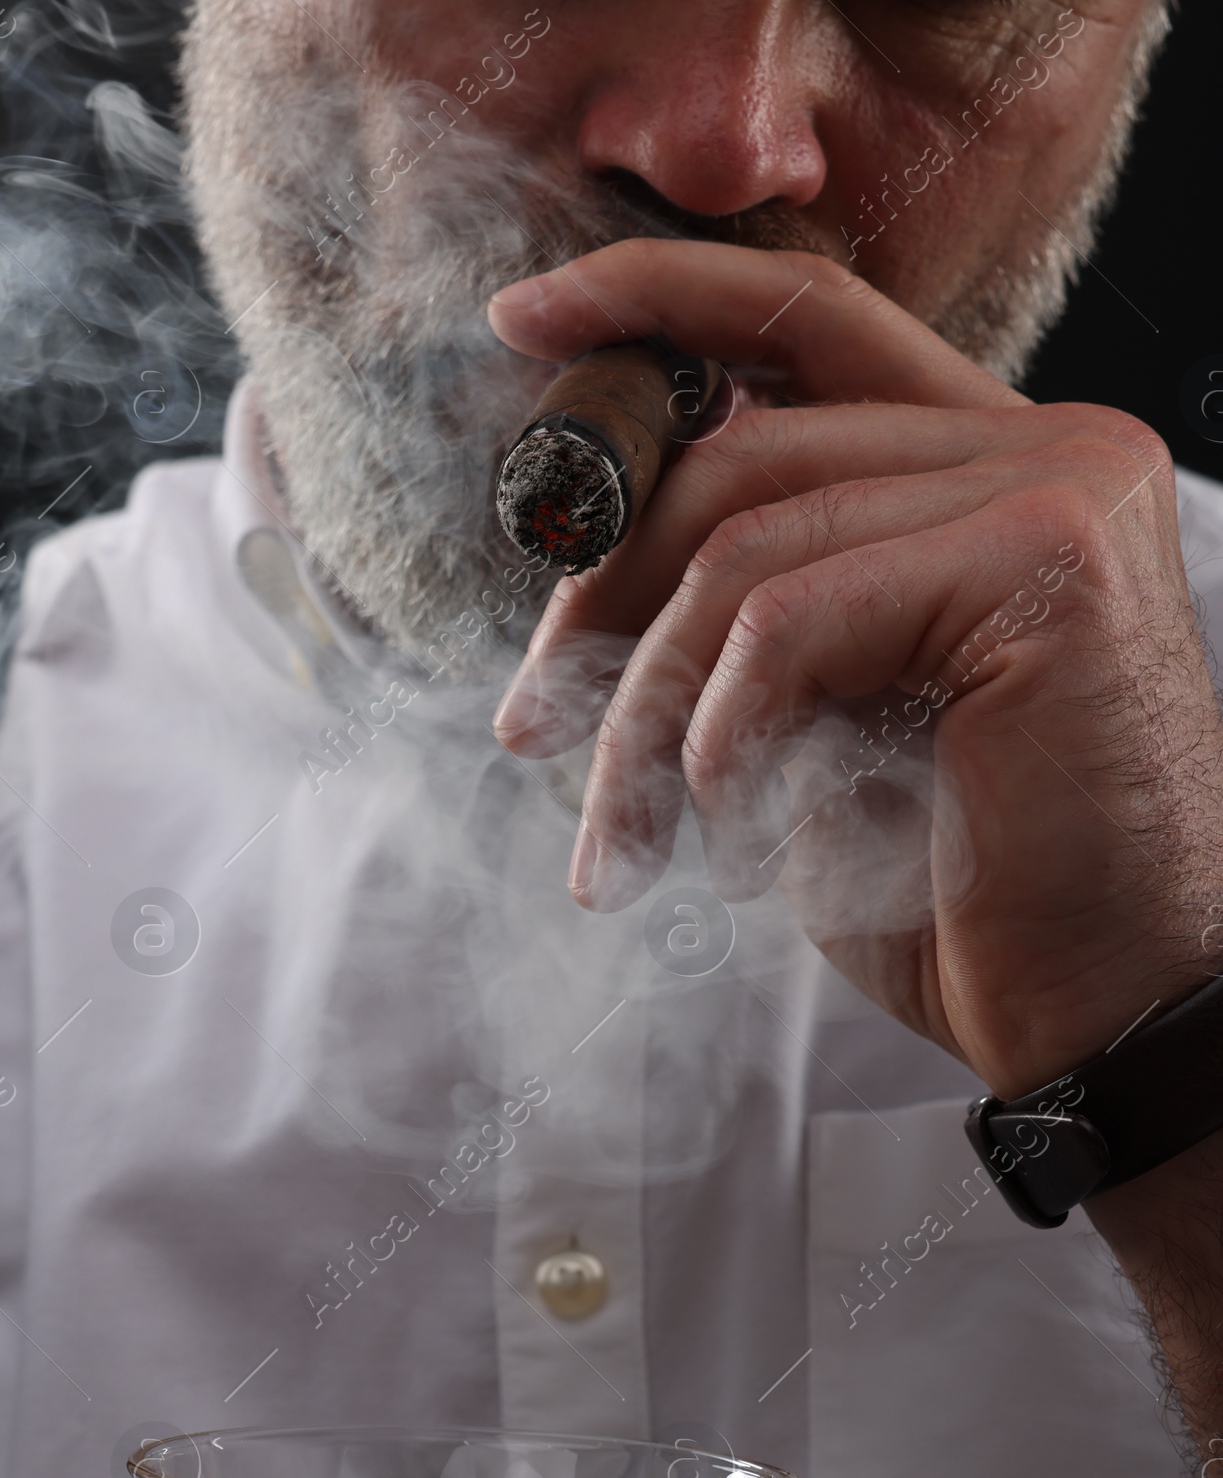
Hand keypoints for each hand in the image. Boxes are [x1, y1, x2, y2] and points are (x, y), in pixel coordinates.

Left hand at [490, 240, 1222, 1097]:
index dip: (659, 303)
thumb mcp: (825, 730)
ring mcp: (1059, 486)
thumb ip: (758, 617)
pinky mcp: (1047, 560)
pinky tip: (735, 839)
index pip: (811, 324)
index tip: (529, 326)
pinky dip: (720, 738)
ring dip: (644, 709)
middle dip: (602, 595)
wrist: (1102, 1020)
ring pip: (747, 545)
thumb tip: (598, 567)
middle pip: (745, 448)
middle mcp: (1046, 445)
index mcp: (998, 466)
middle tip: (531, 727)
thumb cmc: (969, 900)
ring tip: (622, 841)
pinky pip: (791, 619)